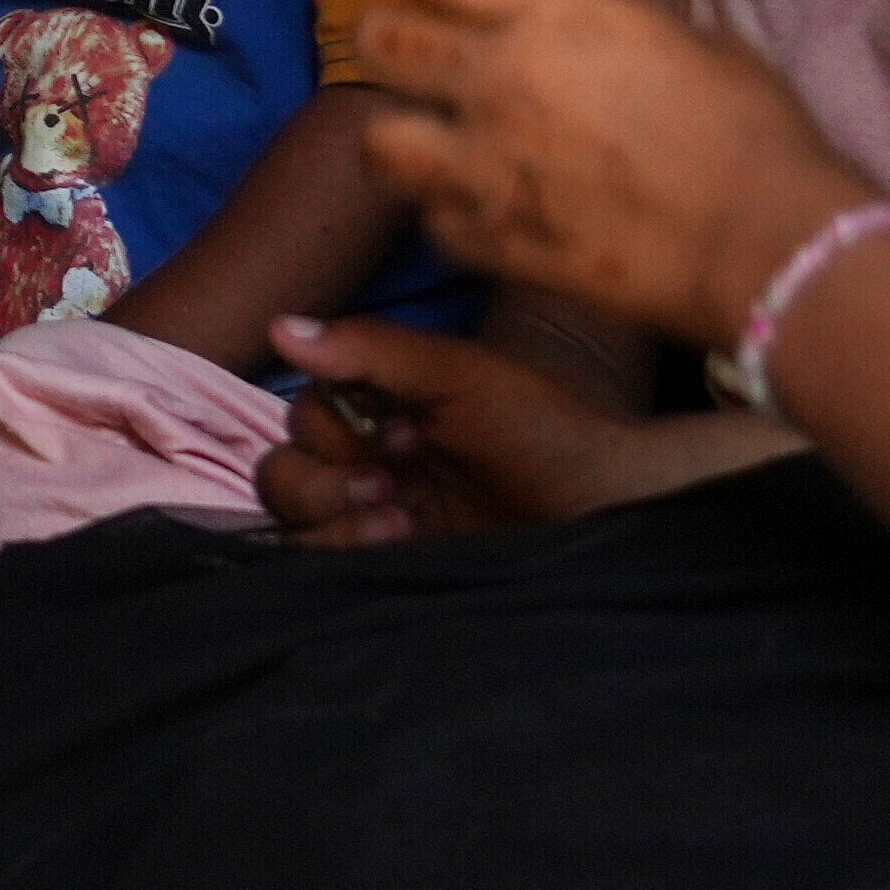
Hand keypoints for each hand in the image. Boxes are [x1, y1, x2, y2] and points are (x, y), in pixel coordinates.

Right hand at [246, 313, 619, 542]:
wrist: (608, 510)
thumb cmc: (548, 433)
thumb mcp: (461, 378)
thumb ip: (371, 351)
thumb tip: (280, 326)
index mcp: (386, 406)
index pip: (303, 413)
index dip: (331, 426)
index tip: (399, 432)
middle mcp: (374, 460)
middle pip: (284, 468)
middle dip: (321, 477)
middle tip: (390, 482)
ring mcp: (381, 516)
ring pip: (292, 518)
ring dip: (330, 513)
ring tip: (398, 515)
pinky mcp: (391, 563)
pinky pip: (321, 560)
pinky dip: (342, 549)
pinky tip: (397, 541)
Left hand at [340, 0, 862, 348]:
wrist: (767, 246)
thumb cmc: (754, 133)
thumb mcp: (686, 41)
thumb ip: (604, 27)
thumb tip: (578, 33)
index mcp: (556, 13)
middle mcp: (502, 80)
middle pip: (378, 38)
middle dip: (398, 47)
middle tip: (436, 68)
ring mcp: (487, 167)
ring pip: (376, 140)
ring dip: (407, 139)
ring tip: (450, 148)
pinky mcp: (491, 244)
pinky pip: (431, 221)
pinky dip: (455, 217)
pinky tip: (498, 213)